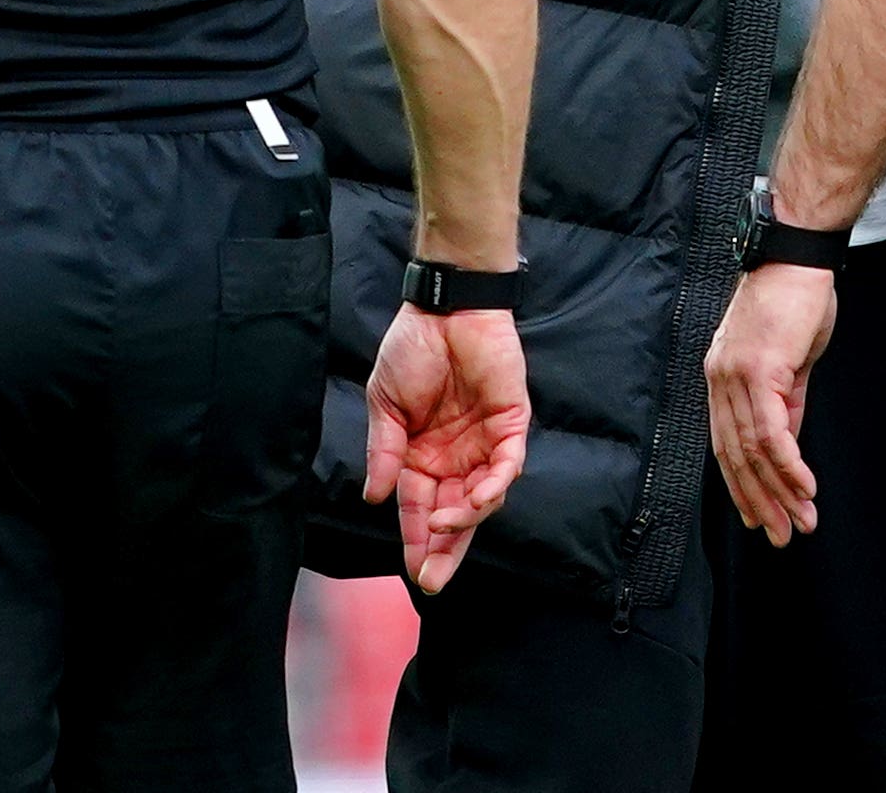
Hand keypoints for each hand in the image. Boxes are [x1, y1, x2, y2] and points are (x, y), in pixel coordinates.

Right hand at [364, 304, 530, 593]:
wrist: (445, 307)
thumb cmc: (412, 350)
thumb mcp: (385, 405)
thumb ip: (383, 452)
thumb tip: (374, 498)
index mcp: (421, 456)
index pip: (419, 509)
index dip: (415, 540)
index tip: (412, 571)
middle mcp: (454, 457)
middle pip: (453, 515)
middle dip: (444, 550)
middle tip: (433, 578)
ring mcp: (484, 442)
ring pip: (482, 498)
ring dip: (463, 519)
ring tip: (442, 527)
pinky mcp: (510, 424)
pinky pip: (507, 465)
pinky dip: (495, 486)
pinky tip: (477, 501)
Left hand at [704, 264, 837, 546]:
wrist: (798, 256)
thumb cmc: (796, 298)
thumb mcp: (790, 359)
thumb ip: (786, 402)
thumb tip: (788, 445)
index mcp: (722, 376)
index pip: (726, 444)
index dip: (742, 485)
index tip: (758, 516)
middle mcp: (720, 379)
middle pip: (735, 456)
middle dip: (758, 501)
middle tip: (778, 536)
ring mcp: (736, 376)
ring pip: (753, 452)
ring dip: (779, 493)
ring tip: (800, 523)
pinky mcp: (760, 371)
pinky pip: (772, 433)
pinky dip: (788, 466)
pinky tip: (804, 489)